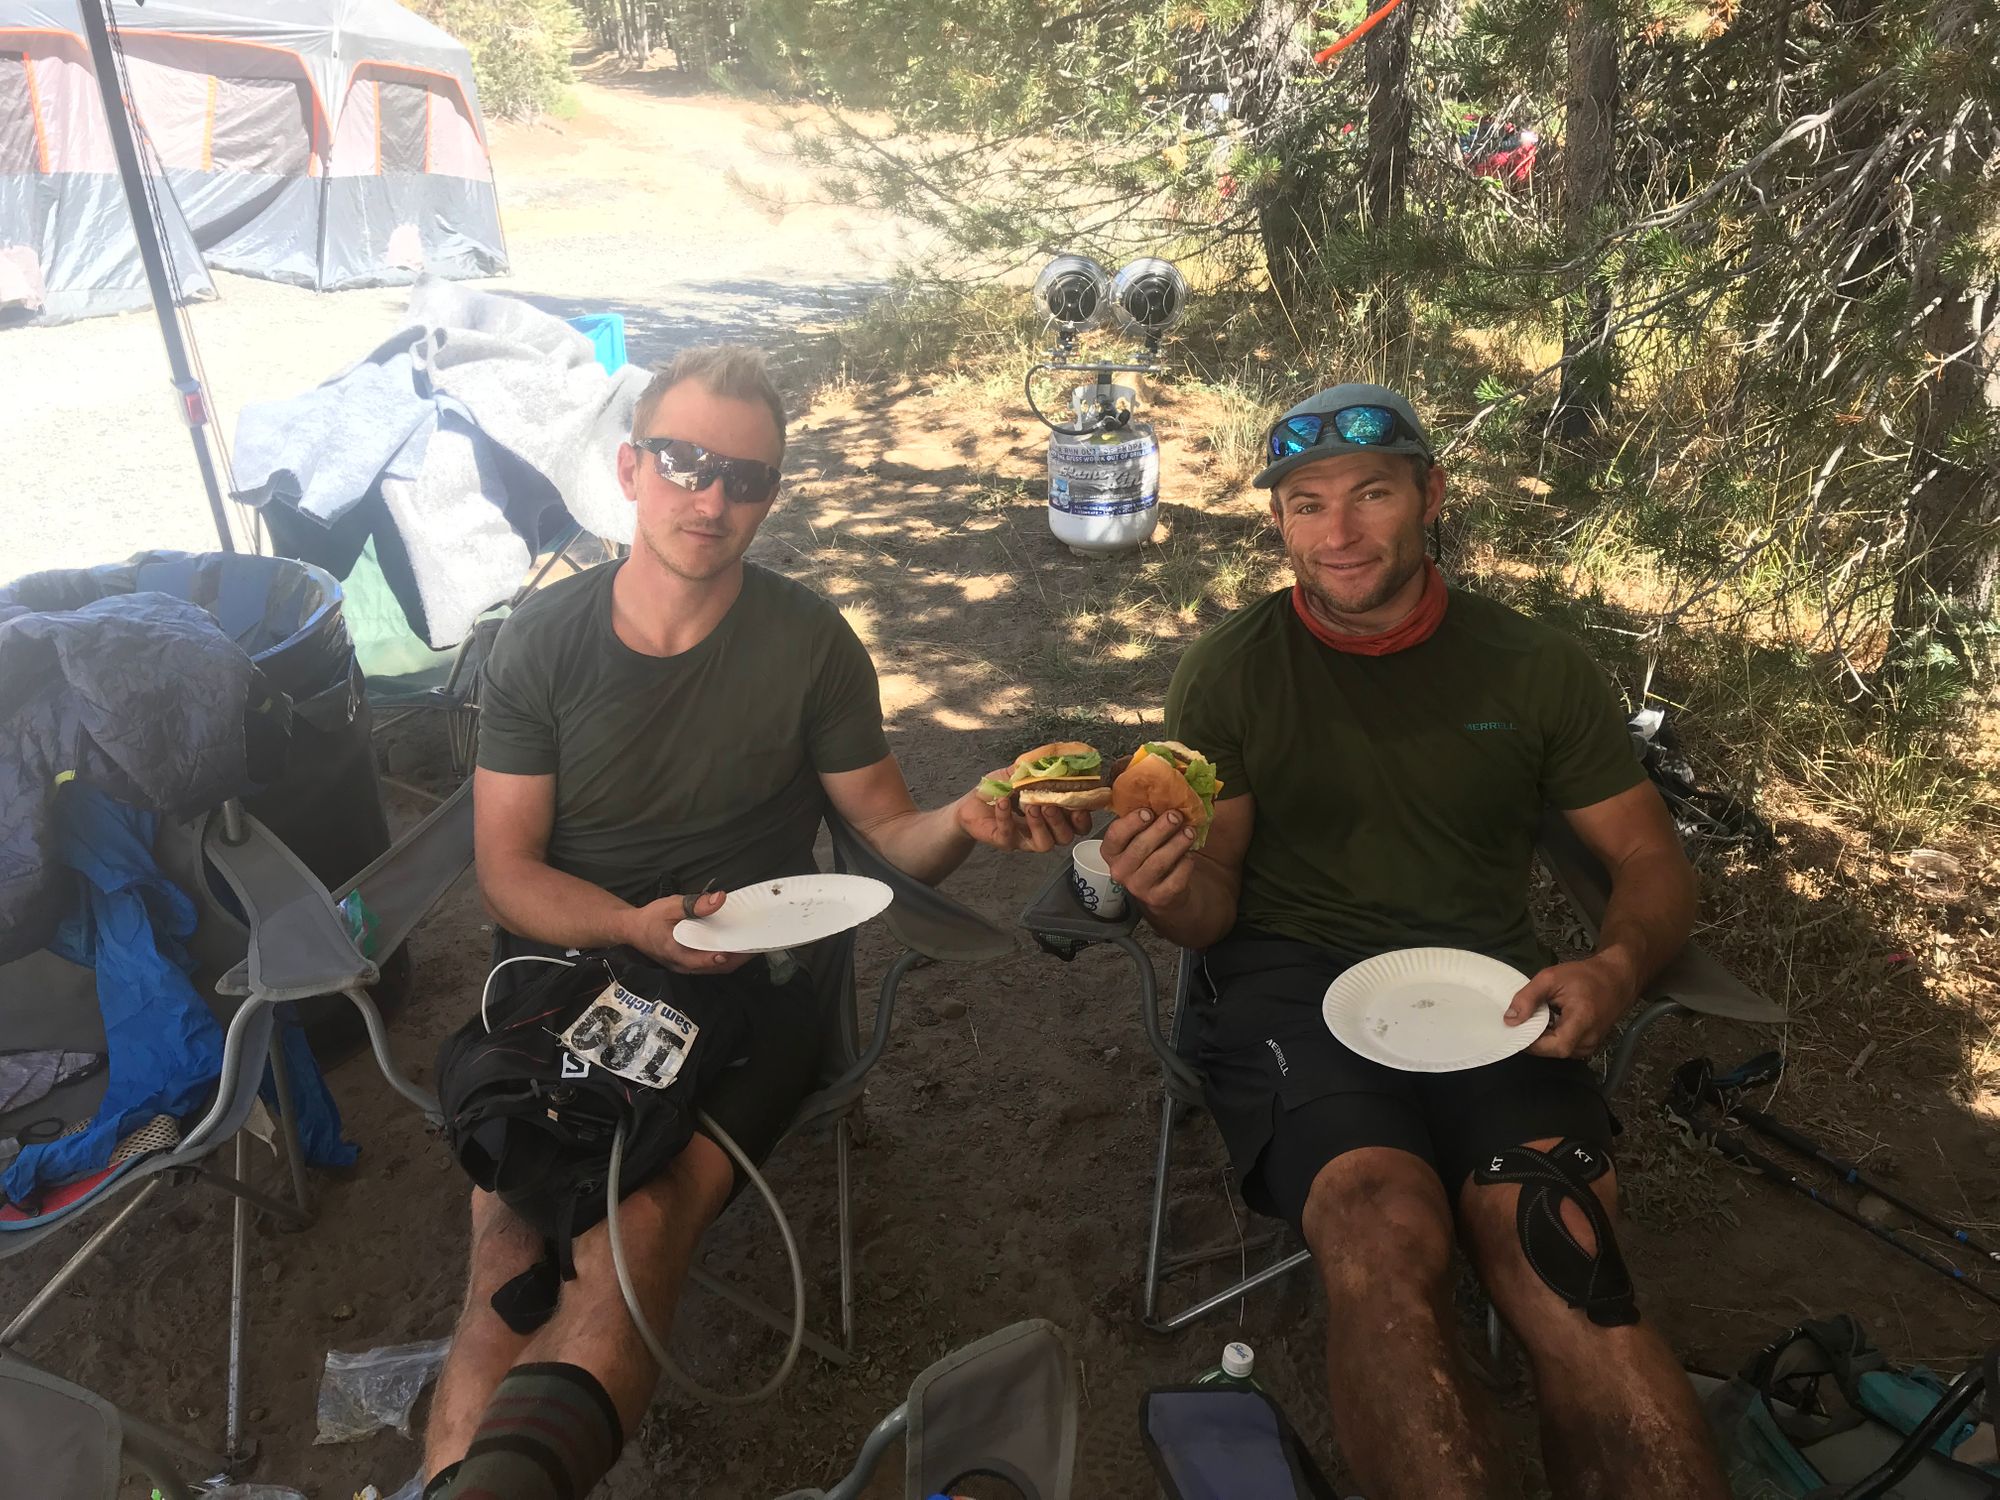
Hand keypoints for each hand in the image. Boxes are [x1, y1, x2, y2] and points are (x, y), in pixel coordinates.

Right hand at [620, 890, 752, 973]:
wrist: (631, 930)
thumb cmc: (650, 918)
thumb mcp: (670, 906)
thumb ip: (694, 904)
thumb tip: (720, 899)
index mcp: (677, 952)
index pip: (705, 960)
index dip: (727, 956)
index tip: (747, 947)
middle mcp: (683, 966)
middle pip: (717, 968)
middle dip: (739, 958)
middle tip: (758, 944)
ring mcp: (686, 968)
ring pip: (715, 969)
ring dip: (734, 959)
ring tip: (752, 944)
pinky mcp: (688, 965)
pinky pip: (710, 965)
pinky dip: (725, 958)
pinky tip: (735, 945)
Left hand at [954, 776, 1091, 852]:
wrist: (972, 803)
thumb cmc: (1001, 789)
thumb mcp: (1020, 773)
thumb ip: (1039, 766)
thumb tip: (1058, 751)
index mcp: (1054, 815)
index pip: (1078, 824)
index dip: (1083, 818)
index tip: (1080, 803)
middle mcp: (1044, 830)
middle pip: (1065, 837)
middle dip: (1061, 822)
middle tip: (1050, 805)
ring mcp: (1025, 839)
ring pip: (1044, 844)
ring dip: (1040, 825)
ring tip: (1030, 807)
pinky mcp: (1004, 841)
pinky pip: (1009, 835)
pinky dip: (1006, 817)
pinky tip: (1002, 802)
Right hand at [1099, 806, 1198, 909]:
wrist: (1164, 889)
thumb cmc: (1152, 852)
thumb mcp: (1142, 834)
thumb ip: (1144, 816)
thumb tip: (1162, 787)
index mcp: (1111, 851)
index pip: (1115, 835)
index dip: (1132, 822)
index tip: (1149, 811)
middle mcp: (1119, 870)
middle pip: (1140, 847)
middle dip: (1161, 829)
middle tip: (1176, 816)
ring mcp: (1138, 887)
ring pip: (1159, 862)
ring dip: (1177, 844)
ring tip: (1189, 831)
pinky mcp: (1158, 899)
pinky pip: (1175, 879)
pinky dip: (1185, 864)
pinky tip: (1190, 856)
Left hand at [1506, 955, 1636, 1058]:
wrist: (1615, 979)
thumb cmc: (1585, 976)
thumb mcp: (1550, 978)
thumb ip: (1528, 998)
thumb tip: (1509, 1020)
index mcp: (1583, 1021)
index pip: (1556, 1046)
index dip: (1533, 1043)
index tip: (1516, 1029)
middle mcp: (1589, 1039)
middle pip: (1554, 1050)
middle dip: (1534, 1038)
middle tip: (1521, 1021)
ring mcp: (1590, 1045)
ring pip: (1557, 1050)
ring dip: (1543, 1037)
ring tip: (1537, 1018)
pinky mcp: (1588, 1045)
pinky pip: (1565, 1047)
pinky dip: (1552, 1037)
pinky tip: (1548, 1022)